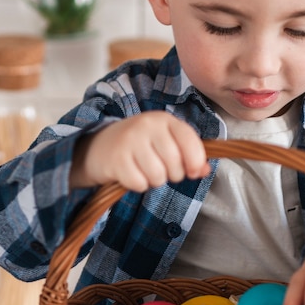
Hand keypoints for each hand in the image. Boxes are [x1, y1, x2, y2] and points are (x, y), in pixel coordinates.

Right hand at [70, 111, 210, 191]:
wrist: (99, 145)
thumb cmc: (141, 145)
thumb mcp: (165, 141)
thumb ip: (188, 153)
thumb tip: (205, 170)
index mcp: (164, 119)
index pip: (190, 140)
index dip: (197, 160)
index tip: (194, 171)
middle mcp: (147, 126)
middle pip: (175, 163)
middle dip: (173, 174)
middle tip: (161, 168)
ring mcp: (130, 141)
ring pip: (158, 176)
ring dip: (155, 181)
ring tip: (145, 170)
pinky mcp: (116, 160)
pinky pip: (140, 184)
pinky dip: (138, 185)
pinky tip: (132, 174)